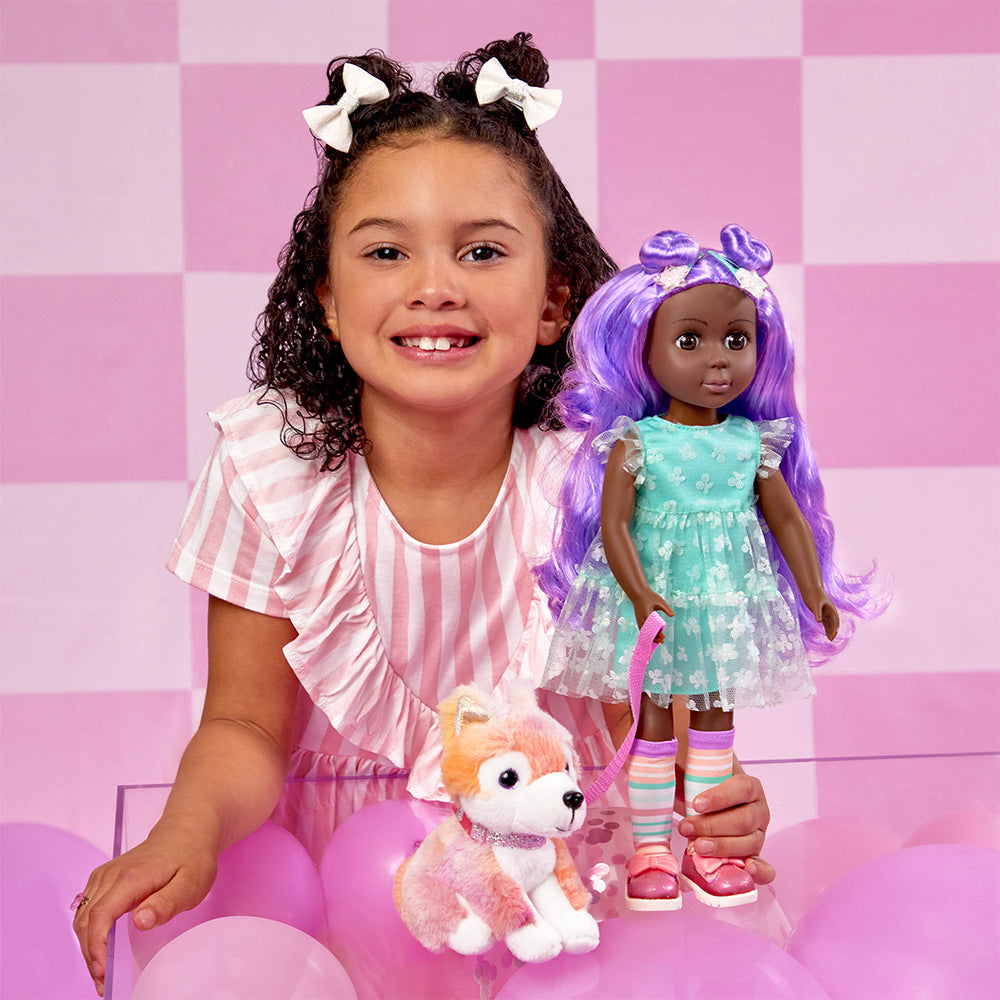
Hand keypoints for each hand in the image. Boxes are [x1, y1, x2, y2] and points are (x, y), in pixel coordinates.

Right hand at [73, 831, 217, 996]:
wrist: (187, 831)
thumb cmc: (192, 858)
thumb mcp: (191, 883)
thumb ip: (166, 903)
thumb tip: (139, 922)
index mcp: (130, 878)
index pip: (99, 917)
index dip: (96, 948)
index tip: (104, 973)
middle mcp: (110, 875)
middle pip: (85, 921)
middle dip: (90, 956)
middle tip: (103, 984)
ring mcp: (105, 875)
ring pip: (82, 917)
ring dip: (87, 947)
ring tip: (102, 972)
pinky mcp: (104, 878)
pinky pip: (87, 908)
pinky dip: (89, 932)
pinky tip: (101, 948)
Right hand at [632, 590, 672, 643]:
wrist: (638, 593)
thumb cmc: (649, 596)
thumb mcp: (659, 601)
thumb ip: (666, 608)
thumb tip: (672, 615)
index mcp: (646, 614)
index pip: (651, 627)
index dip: (657, 633)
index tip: (663, 636)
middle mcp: (641, 619)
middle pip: (647, 632)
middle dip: (654, 637)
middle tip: (663, 640)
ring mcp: (639, 620)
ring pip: (644, 632)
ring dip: (650, 637)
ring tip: (658, 641)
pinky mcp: (639, 620)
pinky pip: (642, 629)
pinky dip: (647, 634)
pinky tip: (652, 637)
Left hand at [676, 769, 774, 884]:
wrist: (707, 804)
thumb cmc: (699, 786)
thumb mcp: (692, 770)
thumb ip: (680, 764)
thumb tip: (654, 760)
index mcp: (749, 786)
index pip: (741, 788)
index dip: (720, 797)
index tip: (695, 803)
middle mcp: (759, 810)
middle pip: (743, 820)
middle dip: (712, 826)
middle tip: (685, 827)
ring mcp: (758, 834)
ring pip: (749, 844)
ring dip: (722, 848)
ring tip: (696, 847)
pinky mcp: (754, 855)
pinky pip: (766, 869)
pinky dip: (759, 872)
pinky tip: (745, 869)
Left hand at [804, 589, 839, 640]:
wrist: (810, 587)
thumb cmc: (813, 594)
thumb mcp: (815, 604)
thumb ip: (818, 613)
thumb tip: (819, 621)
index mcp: (830, 609)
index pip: (834, 621)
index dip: (834, 629)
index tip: (833, 636)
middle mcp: (829, 611)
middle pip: (833, 623)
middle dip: (833, 631)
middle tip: (831, 639)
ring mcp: (825, 611)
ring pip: (829, 622)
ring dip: (830, 629)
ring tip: (830, 638)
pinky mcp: (820, 611)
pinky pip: (825, 620)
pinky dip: (826, 626)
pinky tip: (826, 631)